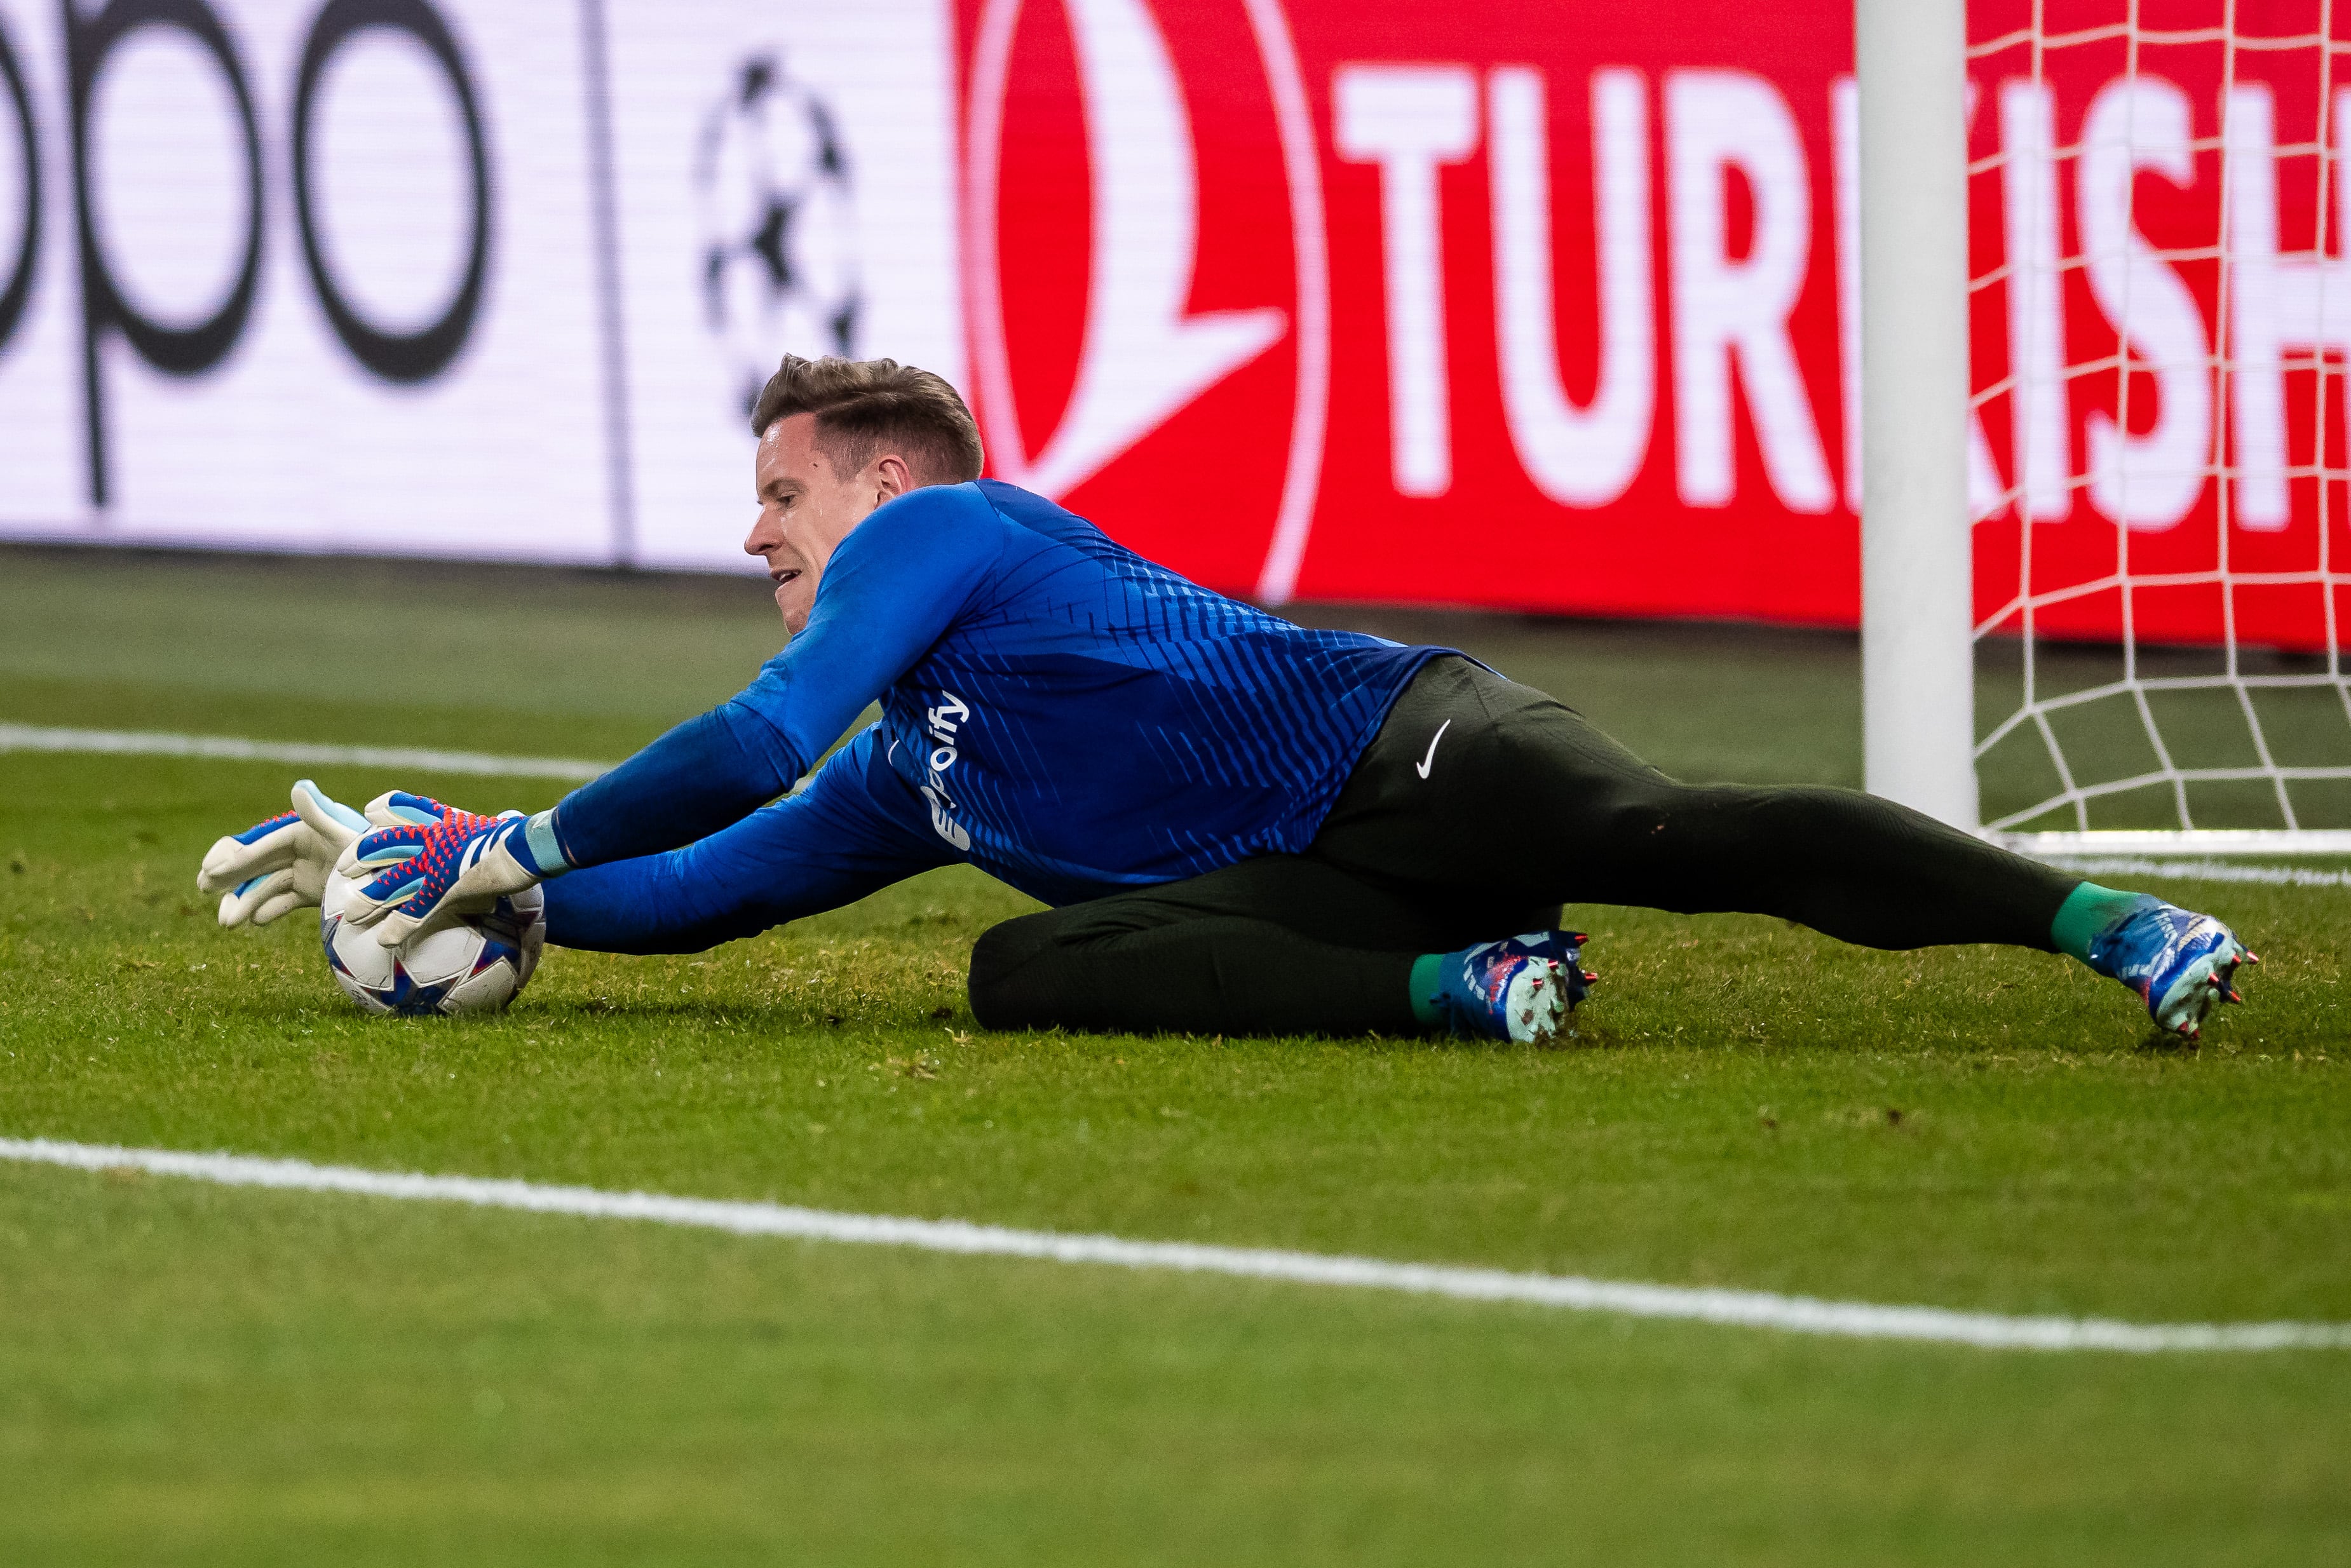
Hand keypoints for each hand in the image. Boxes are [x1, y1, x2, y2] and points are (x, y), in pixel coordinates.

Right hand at [198, 784, 461, 927]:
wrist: (404, 881)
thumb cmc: (376, 854)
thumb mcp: (348, 836)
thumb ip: (321, 815)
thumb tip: (298, 786)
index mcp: (304, 831)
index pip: (262, 846)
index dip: (235, 859)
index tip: (209, 872)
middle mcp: (301, 849)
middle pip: (256, 864)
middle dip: (229, 878)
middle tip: (202, 889)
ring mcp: (306, 871)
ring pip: (266, 886)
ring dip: (244, 901)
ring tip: (227, 922)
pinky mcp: (313, 891)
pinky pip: (283, 900)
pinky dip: (268, 910)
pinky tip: (254, 921)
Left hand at [339, 806, 564, 946]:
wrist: (523, 848)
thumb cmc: (520, 837)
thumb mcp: (504, 825)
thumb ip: (499, 825)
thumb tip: (512, 821)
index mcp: (443, 820)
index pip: (403, 805)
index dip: (384, 809)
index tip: (370, 812)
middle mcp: (429, 839)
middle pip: (384, 844)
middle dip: (360, 856)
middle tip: (343, 868)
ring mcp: (432, 864)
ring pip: (390, 881)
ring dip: (369, 899)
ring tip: (350, 914)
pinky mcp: (441, 888)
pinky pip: (413, 911)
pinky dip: (397, 927)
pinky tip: (384, 941)